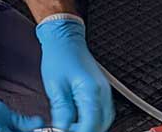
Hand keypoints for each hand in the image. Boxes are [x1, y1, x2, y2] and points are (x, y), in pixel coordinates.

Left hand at [36, 14, 113, 131]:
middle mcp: (103, 93)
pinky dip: (93, 120)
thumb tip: (62, 130)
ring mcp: (105, 92)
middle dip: (85, 131)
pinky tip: (80, 121)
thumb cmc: (59, 57)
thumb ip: (62, 112)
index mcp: (91, 91)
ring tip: (71, 127)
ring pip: (104, 121)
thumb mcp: (56, 88)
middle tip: (67, 130)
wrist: (65, 39)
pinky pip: (103, 114)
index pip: (90, 125)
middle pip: (100, 125)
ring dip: (89, 127)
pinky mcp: (102, 92)